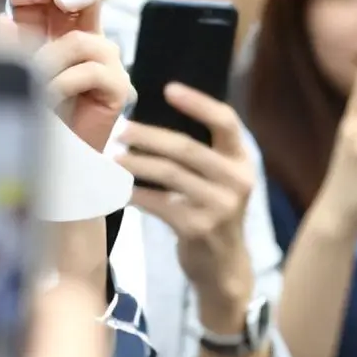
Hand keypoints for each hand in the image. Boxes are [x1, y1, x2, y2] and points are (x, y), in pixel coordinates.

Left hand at [20, 0, 129, 153]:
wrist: (55, 155)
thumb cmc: (38, 111)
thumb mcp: (17, 68)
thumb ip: (11, 44)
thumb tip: (3, 20)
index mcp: (65, 28)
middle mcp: (90, 38)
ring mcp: (108, 61)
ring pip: (80, 41)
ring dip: (49, 59)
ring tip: (31, 80)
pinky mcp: (118, 86)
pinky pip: (90, 71)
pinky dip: (63, 82)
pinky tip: (48, 96)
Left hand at [118, 87, 256, 328]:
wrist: (223, 266)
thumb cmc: (214, 213)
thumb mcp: (221, 181)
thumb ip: (205, 153)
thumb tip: (158, 118)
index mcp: (242, 161)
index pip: (226, 121)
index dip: (198, 103)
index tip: (168, 89)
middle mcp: (236, 180)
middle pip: (187, 148)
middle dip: (149, 136)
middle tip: (121, 130)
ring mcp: (219, 206)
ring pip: (169, 174)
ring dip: (136, 163)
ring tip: (113, 158)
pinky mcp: (198, 227)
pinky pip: (159, 202)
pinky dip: (136, 193)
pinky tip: (120, 189)